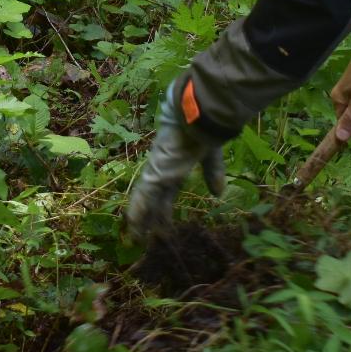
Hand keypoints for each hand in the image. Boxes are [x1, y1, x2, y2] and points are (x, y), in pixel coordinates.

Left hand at [124, 74, 226, 241]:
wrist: (194, 114)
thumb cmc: (202, 129)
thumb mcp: (210, 154)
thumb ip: (212, 172)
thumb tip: (218, 192)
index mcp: (175, 164)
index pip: (167, 192)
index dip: (163, 208)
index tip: (162, 225)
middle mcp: (163, 169)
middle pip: (154, 199)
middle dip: (151, 218)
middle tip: (145, 237)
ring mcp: (157, 171)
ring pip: (145, 201)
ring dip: (142, 220)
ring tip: (136, 238)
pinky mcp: (155, 173)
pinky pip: (144, 196)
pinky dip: (139, 211)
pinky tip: (133, 225)